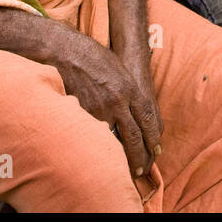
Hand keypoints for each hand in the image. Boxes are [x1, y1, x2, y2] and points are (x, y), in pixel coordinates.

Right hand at [50, 30, 162, 177]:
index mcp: (130, 88)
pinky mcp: (83, 113)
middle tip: (142, 170)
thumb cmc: (92, 57)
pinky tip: (102, 156)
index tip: (156, 150)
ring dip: (121, 157)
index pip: (148, 120)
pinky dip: (101, 147)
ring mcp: (99, 108)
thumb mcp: (118, 70)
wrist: (65, 51)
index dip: (153, 139)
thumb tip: (134, 110)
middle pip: (134, 136)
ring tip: (124, 168)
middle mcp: (118, 101)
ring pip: (115, 140)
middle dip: (140, 156)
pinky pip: (95, 135)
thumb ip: (128, 91)